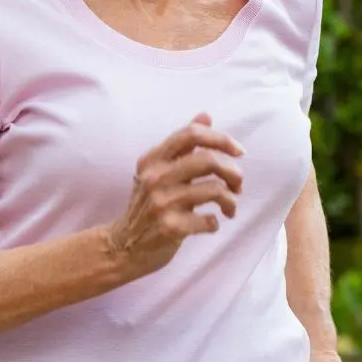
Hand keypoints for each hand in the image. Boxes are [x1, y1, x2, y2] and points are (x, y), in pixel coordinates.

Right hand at [105, 114, 243, 278]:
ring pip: (214, 190)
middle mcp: (154, 177)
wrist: (123, 246)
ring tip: (229, 207)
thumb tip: (205, 116)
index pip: (191, 134)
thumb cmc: (146, 206)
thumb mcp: (157, 171)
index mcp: (152, 159)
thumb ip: (182, 146)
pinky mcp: (170, 228)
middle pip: (208, 160)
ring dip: (230, 200)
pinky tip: (210, 224)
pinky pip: (209, 220)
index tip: (238, 152)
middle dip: (233, 172)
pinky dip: (216, 222)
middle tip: (238, 184)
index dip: (220, 138)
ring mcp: (161, 203)